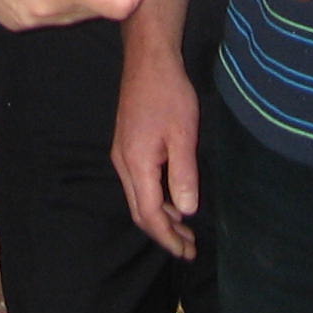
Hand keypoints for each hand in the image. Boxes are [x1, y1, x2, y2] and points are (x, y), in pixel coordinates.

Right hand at [112, 28, 200, 259]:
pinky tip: (173, 199)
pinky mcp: (127, 145)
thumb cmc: (169, 93)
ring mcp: (122, 153)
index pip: (149, 213)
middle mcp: (123, 162)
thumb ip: (183, 174)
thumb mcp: (183, 134)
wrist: (148, 59)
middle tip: (189, 248)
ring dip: (161, 217)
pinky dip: (156, 199)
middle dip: (164, 233)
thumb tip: (186, 211)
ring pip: (138, 198)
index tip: (187, 252)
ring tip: (185, 229)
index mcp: (136, 162)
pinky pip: (139, 184)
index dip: (168, 237)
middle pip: (139, 211)